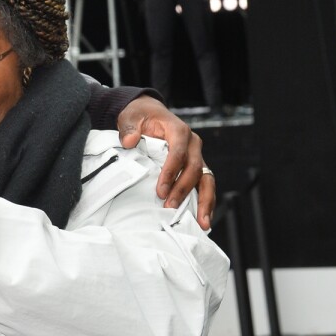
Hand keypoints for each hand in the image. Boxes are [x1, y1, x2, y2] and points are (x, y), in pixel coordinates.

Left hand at [117, 95, 214, 229]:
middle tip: (170, 207)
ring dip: (204, 201)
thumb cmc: (141, 116)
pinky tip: (203, 219)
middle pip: (194, 169)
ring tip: (202, 222)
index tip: (160, 190)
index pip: (179, 153)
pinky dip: (205, 201)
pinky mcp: (196, 166)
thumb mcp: (131, 116)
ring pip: (206, 179)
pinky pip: (204, 184)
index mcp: (179, 130)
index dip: (171, 172)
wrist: (149, 113)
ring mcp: (197, 155)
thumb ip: (129, 128)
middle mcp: (193, 143)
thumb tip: (129, 141)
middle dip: (183, 190)